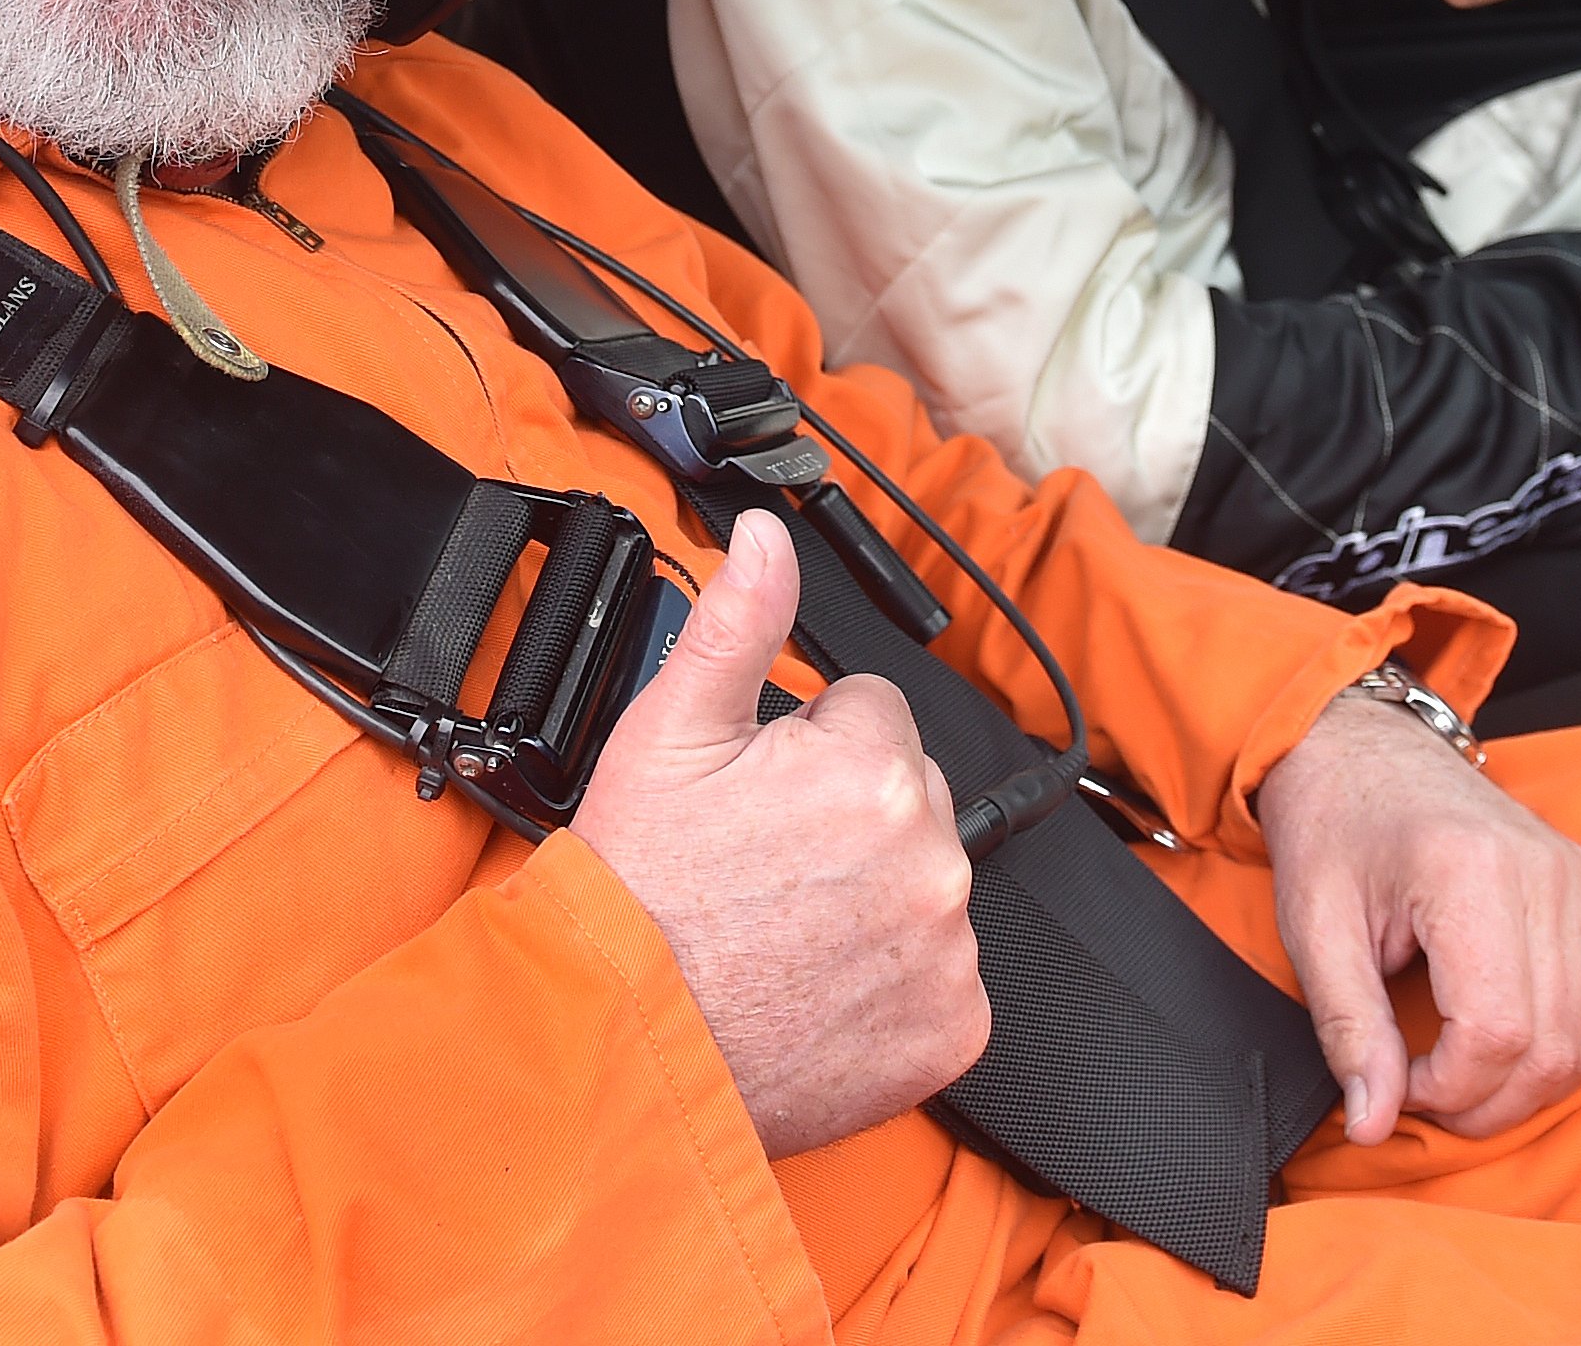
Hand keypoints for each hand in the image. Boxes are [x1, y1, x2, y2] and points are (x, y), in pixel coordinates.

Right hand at [570, 511, 987, 1156]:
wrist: (626, 1047)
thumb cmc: (640, 895)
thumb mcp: (667, 735)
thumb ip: (739, 620)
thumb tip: (768, 534)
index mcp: (872, 772)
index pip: (875, 713)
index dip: (808, 745)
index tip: (760, 794)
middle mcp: (931, 859)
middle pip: (911, 795)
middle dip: (851, 814)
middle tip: (766, 865)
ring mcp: (948, 951)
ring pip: (926, 881)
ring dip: (875, 894)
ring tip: (785, 929)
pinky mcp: (953, 1029)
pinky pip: (943, 976)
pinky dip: (895, 980)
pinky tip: (821, 984)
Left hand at [1259, 692, 1580, 1142]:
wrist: (1366, 749)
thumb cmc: (1334, 829)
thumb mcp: (1314, 927)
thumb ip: (1349, 1031)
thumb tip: (1371, 1125)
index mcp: (1471, 872)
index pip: (1497, 1033)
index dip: (1449, 1089)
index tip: (1397, 1083)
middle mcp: (1548, 873)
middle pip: (1555, 1046)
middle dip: (1489, 1101)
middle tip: (1425, 1091)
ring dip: (1534, 1084)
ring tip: (1465, 1069)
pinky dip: (1578, 1048)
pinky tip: (1515, 1042)